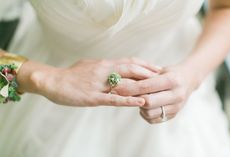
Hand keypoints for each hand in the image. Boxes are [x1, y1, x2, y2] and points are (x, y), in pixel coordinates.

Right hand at [17, 58, 160, 106]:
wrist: (53, 81)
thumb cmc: (71, 75)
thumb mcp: (89, 65)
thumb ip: (102, 67)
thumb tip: (112, 67)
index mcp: (103, 64)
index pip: (128, 61)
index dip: (143, 64)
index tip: (156, 66)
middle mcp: (104, 71)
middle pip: (131, 68)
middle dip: (148, 71)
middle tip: (163, 74)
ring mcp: (99, 84)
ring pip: (125, 82)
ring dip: (142, 84)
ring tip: (157, 87)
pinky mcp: (94, 97)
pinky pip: (114, 98)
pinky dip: (128, 100)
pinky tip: (140, 102)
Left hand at [113, 64, 199, 123]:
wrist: (189, 80)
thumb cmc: (170, 73)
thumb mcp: (160, 70)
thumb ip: (144, 77)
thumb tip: (121, 83)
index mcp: (173, 80)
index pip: (146, 86)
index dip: (129, 87)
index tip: (116, 86)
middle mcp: (177, 95)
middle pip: (148, 102)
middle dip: (132, 98)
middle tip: (122, 94)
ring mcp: (176, 107)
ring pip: (149, 113)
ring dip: (139, 106)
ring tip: (138, 98)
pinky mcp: (174, 115)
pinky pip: (153, 119)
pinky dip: (145, 113)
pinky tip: (144, 106)